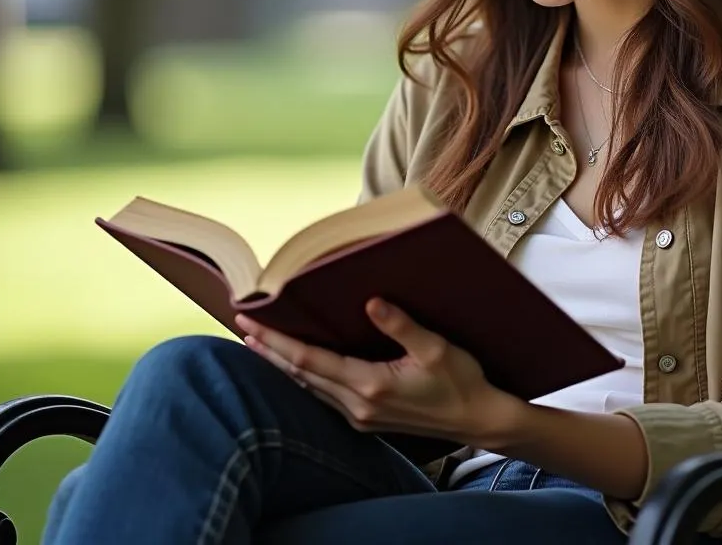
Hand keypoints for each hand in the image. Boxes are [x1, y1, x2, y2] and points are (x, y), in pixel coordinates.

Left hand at [233, 300, 516, 445]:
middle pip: (301, 375)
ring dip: (283, 365)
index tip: (252, 323)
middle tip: (243, 327)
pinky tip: (300, 368)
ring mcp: (361, 416)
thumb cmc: (461, 381)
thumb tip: (371, 302)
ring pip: (310, 387)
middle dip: (270, 351)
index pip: (310, 360)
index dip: (277, 341)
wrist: (478, 419)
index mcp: (370, 385)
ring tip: (261, 345)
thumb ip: (400, 325)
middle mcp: (358, 405)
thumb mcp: (436, 348)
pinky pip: (324, 396)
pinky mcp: (368, 419)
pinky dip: (305, 377)